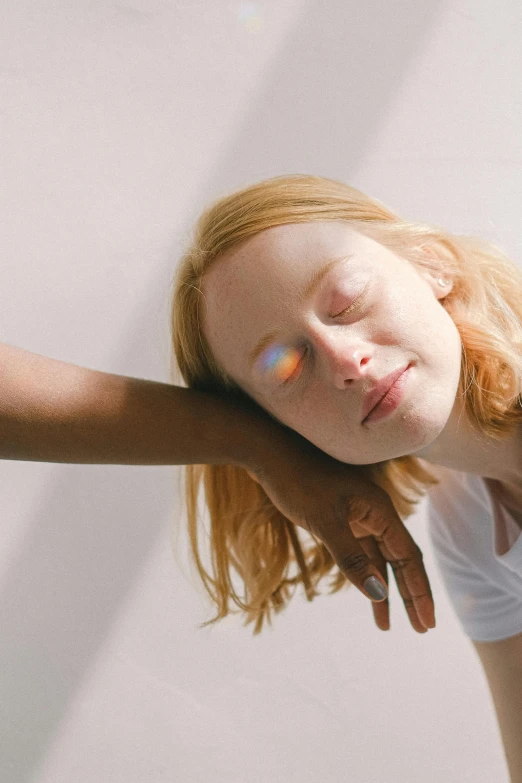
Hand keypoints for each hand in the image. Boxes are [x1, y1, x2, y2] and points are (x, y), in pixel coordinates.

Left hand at [248, 430, 434, 633]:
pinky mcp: (340, 518)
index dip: (420, 591)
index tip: (427, 624)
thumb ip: (352, 559)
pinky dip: (364, 574)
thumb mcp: (324, 523)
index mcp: (380, 511)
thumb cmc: (297, 482)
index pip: (409, 557)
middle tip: (420, 629)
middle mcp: (375, 513)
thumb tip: (378, 595)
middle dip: (410, 595)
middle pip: (401, 559)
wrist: (269, 453)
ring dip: (385, 590)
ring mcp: (358, 515)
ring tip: (386, 626)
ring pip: (380, 558)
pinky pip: (361, 551)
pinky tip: (366, 593)